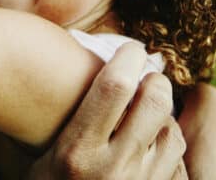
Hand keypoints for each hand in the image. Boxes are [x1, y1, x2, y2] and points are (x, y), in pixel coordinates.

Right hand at [28, 42, 186, 178]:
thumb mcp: (38, 156)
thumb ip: (68, 115)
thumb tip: (90, 57)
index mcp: (78, 151)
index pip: (116, 84)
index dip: (128, 56)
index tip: (129, 49)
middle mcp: (114, 169)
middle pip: (155, 100)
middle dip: (154, 80)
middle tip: (144, 76)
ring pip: (172, 130)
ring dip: (163, 116)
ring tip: (144, 114)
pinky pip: (177, 161)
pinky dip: (166, 147)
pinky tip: (147, 146)